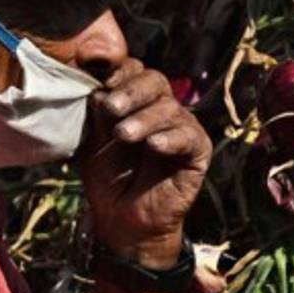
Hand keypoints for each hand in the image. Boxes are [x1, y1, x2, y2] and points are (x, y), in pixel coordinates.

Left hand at [78, 59, 211, 267]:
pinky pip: (189, 137)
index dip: (120, 72)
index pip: (135, 72)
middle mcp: (161, 109)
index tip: (101, 83)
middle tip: (111, 107)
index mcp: (136, 101)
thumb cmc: (108, 178)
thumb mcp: (95, 141)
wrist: (123, 221)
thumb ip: (98, 113)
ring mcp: (181, 129)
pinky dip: (170, 138)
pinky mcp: (198, 152)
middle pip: (155, 81)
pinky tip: (153, 146)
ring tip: (123, 135)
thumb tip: (96, 85)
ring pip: (169, 108)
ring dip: (144, 119)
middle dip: (131, 91)